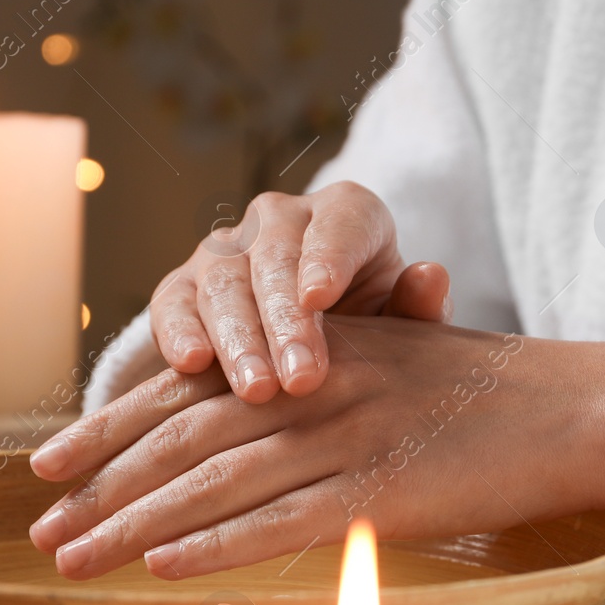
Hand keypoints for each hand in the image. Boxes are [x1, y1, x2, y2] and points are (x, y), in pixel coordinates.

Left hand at [27, 317, 604, 579]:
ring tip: (71, 559)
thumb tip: (266, 423)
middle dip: (101, 482)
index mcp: (313, 354)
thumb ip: (328, 387)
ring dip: (133, 522)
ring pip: (217, 481)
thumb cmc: (496, 397)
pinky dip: (218, 544)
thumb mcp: (398, 368)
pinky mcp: (387, 491)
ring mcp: (350, 437)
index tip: (52, 465)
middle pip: (184, 436)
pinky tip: (163, 567)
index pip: (191, 391)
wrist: (584, 407)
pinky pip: (285, 522)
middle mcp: (317, 386)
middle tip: (38, 527)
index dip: (111, 427)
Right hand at [151, 181, 451, 402]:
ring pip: (224, 282)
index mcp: (347, 214)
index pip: (341, 223)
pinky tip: (191, 363)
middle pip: (277, 259)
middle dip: (286, 321)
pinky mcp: (182, 286)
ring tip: (257, 390)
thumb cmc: (373, 330)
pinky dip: (179, 331)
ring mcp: (226, 249)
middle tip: (301, 379)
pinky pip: (173, 303)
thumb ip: (418, 307)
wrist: (316, 347)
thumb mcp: (402, 323)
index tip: (321, 298)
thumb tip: (431, 278)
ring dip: (239, 339)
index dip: (328, 257)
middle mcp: (281, 218)